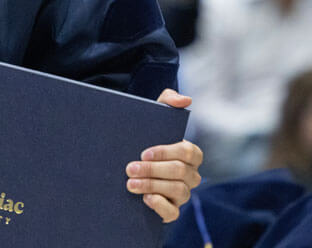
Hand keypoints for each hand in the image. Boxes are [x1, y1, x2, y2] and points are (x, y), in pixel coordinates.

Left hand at [126, 89, 202, 222]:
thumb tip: (186, 100)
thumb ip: (167, 101)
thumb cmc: (141, 139)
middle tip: (129, 168)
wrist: (121, 166)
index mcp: (189, 154)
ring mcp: (182, 194)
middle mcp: (190, 175)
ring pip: (178, 191)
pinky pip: (173, 213)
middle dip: (153, 170)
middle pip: (180, 172)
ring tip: (130, 183)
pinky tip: (145, 199)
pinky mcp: (171, 211)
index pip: (188, 152)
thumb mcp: (151, 117)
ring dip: (152, 186)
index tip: (143, 152)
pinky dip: (160, 206)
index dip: (166, 152)